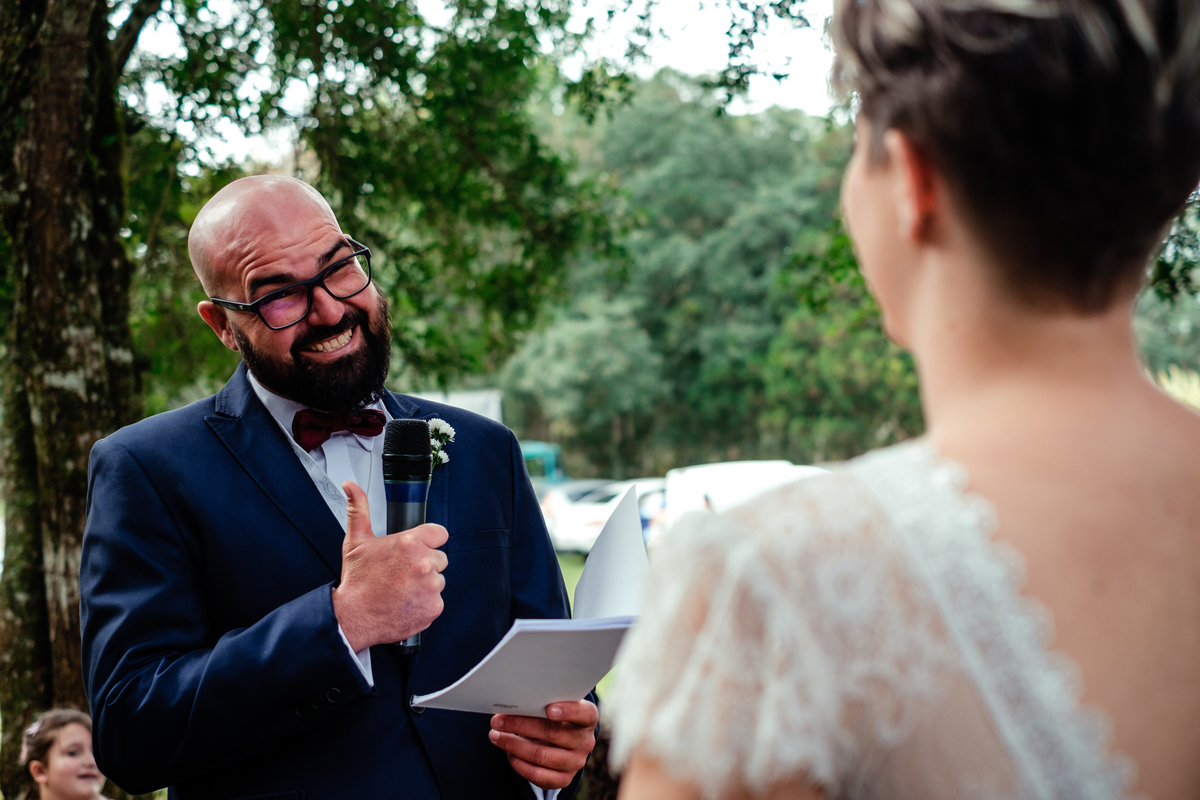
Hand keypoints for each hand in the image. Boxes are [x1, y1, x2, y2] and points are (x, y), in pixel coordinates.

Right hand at [331, 481, 447, 650]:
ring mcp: (431, 586)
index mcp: (410, 543)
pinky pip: (436, 601)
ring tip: (402, 590)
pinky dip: (424, 604)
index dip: (428, 542)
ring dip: (425, 585)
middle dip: (425, 565)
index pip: (440, 534)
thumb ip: (359, 509)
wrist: (352, 617)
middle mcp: (424, 563)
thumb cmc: (356, 581)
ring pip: (438, 581)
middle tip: (402, 574)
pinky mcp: (433, 607)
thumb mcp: (356, 541)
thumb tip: (351, 486)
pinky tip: (406, 603)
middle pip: (439, 559)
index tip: (418, 550)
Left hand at [488, 700, 597, 789]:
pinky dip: (518, 763)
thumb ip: (543, 703)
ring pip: (541, 755)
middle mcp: (585, 741)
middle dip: (521, 725)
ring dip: (513, 745)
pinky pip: (537, 775)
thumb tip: (514, 702)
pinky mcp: (564, 779)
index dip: (568, 711)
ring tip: (496, 736)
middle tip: (498, 720)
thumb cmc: (556, 717)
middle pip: (553, 733)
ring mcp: (576, 763)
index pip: (584, 713)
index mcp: (588, 718)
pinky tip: (508, 752)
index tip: (548, 709)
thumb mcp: (556, 706)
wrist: (564, 742)